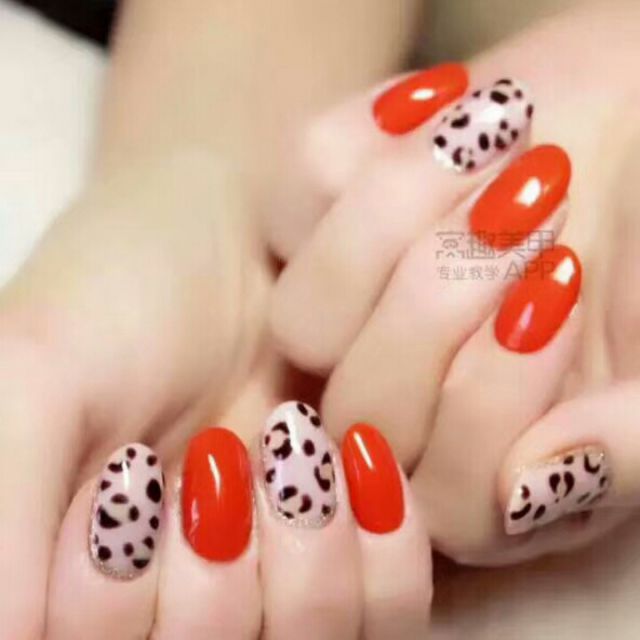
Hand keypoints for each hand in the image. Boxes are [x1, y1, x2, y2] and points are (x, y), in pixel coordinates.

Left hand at [265, 0, 639, 564]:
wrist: (629, 122)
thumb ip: (630, 448)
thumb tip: (527, 485)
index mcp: (484, 462)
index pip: (450, 498)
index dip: (495, 397)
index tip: (566, 281)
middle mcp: (398, 404)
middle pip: (360, 411)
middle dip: (445, 303)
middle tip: (542, 201)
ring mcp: (339, 316)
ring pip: (303, 321)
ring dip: (401, 223)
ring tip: (505, 146)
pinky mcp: (310, 216)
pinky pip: (304, 188)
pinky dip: (377, 136)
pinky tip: (455, 110)